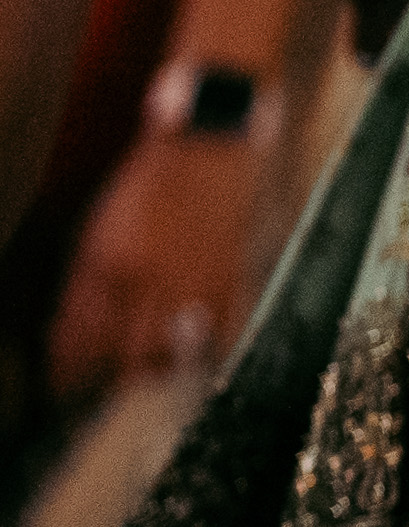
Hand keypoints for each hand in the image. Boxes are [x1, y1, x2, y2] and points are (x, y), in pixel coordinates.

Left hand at [52, 124, 259, 391]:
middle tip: (92, 387)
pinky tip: (191, 355)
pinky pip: (219, 329)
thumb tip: (75, 326)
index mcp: (112, 264)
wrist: (211, 139)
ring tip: (137, 373)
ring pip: (170, 352)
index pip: (81, 337)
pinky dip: (203, 351)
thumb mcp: (102, 225)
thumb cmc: (153, 176)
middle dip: (106, 378)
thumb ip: (88, 279)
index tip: (58, 382)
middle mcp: (153, 280)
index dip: (66, 366)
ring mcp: (195, 280)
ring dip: (150, 370)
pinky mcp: (231, 275)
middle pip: (124, 356)